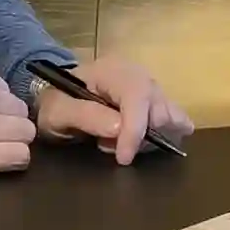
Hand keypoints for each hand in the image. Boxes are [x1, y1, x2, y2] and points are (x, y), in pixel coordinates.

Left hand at [34, 56, 194, 164]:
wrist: (56, 96)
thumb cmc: (55, 103)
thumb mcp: (58, 112)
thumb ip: (86, 116)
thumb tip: (119, 128)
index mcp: (111, 71)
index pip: (136, 96)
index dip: (135, 129)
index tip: (124, 157)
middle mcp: (135, 74)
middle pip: (157, 104)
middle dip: (143, 134)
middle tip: (120, 151)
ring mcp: (146, 84)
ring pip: (167, 109)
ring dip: (155, 134)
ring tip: (128, 144)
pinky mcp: (152, 97)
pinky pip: (171, 111)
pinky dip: (173, 126)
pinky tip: (173, 136)